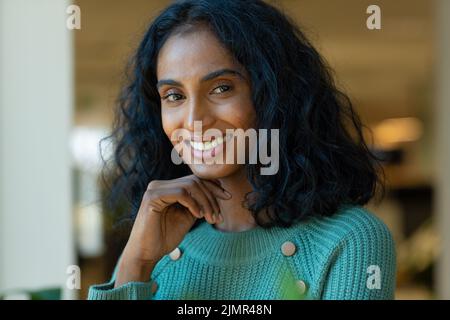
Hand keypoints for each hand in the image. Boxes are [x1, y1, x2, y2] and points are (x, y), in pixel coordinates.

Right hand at [115, 174, 230, 286]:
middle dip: (212, 197)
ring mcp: (155, 189)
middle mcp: (160, 184)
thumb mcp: (187, 217)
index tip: (228, 198)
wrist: (146, 254)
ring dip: (205, 202)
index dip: (213, 187)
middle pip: (195, 181)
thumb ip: (198, 203)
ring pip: (190, 185)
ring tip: (210, 218)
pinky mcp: (152, 197)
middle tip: (218, 216)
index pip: (195, 180)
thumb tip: (216, 193)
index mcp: (167, 187)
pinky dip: (193, 203)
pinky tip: (198, 216)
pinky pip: (180, 193)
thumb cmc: (165, 237)